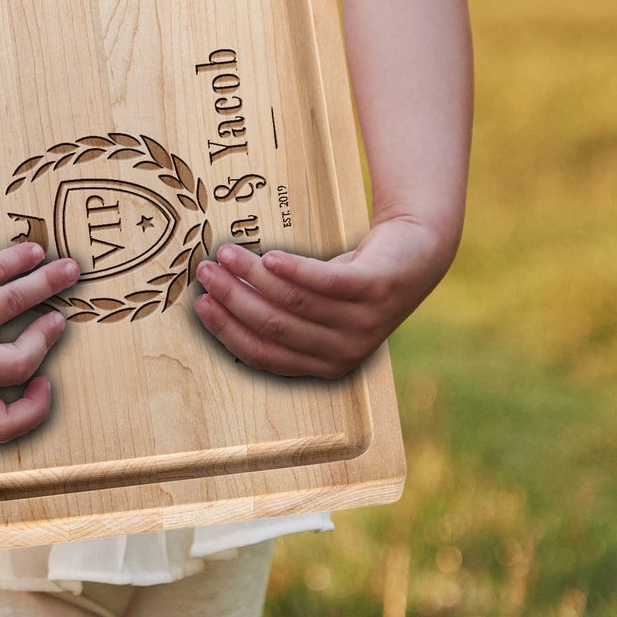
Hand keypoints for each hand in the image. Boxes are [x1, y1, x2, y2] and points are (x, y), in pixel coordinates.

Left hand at [0, 232, 80, 442]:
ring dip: (49, 284)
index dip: (31, 412)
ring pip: (16, 304)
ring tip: (67, 271)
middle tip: (55, 322)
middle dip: (44, 342)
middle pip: (16, 366)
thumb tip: (22, 366)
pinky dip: (23, 259)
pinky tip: (33, 252)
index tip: (43, 382)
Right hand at [191, 216, 452, 378]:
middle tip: (206, 272)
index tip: (201, 304)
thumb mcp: (316, 309)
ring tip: (227, 252)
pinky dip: (293, 270)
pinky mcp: (376, 289)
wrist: (415, 254)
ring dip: (253, 276)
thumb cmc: (352, 282)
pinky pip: (325, 282)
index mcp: (324, 364)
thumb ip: (277, 315)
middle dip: (232, 298)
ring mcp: (363, 321)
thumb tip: (218, 303)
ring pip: (294, 302)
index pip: (264, 355)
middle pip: (274, 326)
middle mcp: (345, 350)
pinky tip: (269, 255)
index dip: (228, 330)